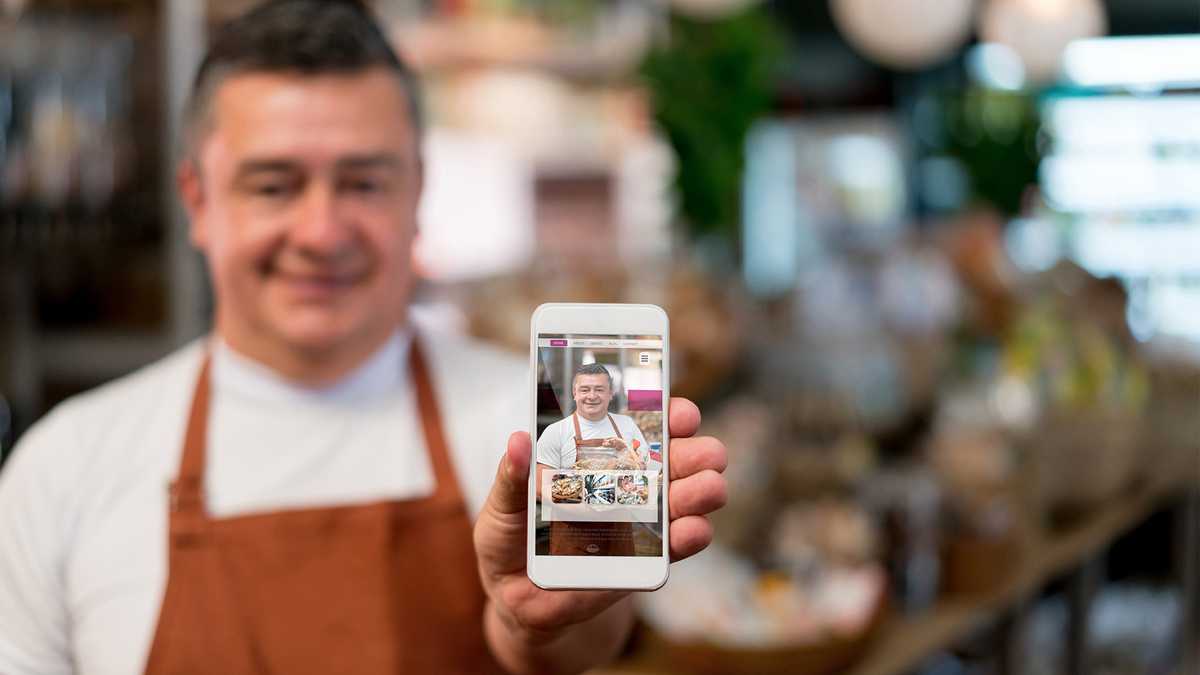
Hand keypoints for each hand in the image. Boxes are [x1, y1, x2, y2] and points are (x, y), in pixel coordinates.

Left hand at [473, 398, 726, 671]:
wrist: (513, 593)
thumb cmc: (509, 535)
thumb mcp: (503, 503)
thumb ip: (512, 476)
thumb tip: (518, 442)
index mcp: (598, 455)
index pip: (640, 424)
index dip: (666, 414)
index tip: (680, 413)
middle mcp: (627, 481)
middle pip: (675, 459)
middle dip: (697, 453)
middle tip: (708, 454)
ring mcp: (639, 519)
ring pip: (684, 499)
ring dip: (701, 492)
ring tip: (709, 489)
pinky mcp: (641, 559)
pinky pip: (673, 546)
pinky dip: (689, 537)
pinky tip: (693, 530)